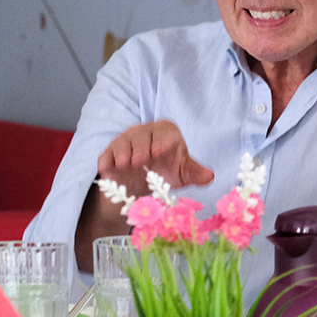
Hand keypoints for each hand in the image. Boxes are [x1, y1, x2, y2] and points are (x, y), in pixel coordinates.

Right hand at [96, 120, 214, 197]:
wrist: (142, 185)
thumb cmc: (166, 173)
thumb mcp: (182, 174)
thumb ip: (195, 173)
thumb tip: (210, 176)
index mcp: (165, 134)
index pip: (165, 131)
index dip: (162, 140)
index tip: (160, 151)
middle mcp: (144, 133)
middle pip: (142, 135)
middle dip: (141, 147)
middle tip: (140, 160)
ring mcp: (126, 142)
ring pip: (123, 142)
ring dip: (123, 152)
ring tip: (126, 164)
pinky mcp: (110, 154)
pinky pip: (107, 154)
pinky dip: (106, 160)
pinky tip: (107, 168)